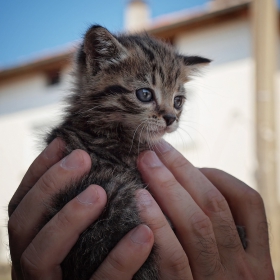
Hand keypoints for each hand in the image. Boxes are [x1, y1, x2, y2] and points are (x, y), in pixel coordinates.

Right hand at [8, 138, 153, 279]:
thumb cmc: (98, 258)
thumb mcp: (85, 229)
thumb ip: (79, 202)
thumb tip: (86, 158)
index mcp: (33, 241)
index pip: (23, 203)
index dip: (39, 171)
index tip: (62, 143)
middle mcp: (32, 264)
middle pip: (22, 224)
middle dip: (49, 186)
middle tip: (81, 157)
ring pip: (40, 255)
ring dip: (68, 218)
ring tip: (99, 192)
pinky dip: (120, 257)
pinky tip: (144, 233)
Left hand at [136, 140, 273, 278]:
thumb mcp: (232, 267)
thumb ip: (220, 234)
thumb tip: (187, 186)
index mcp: (259, 259)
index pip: (249, 202)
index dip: (217, 176)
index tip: (187, 162)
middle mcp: (245, 269)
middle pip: (214, 203)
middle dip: (182, 169)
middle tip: (156, 149)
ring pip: (196, 223)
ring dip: (168, 186)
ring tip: (146, 163)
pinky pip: (174, 255)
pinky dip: (158, 222)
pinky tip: (141, 199)